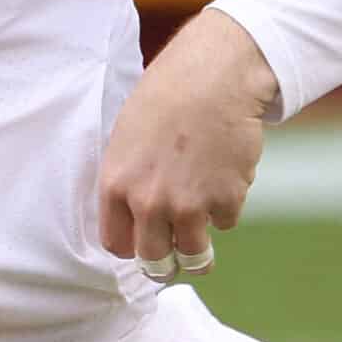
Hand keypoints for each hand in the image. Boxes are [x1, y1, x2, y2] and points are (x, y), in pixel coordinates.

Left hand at [97, 10, 280, 279]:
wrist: (211, 79)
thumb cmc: (164, 99)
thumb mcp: (125, 139)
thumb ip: (128, 181)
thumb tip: (134, 214)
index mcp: (116, 185)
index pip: (116, 244)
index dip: (131, 247)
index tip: (141, 246)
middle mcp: (149, 202)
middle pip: (154, 260)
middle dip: (164, 263)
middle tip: (173, 260)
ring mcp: (189, 205)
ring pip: (195, 254)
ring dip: (199, 248)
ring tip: (202, 239)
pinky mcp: (226, 201)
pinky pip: (225, 221)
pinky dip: (225, 207)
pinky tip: (222, 176)